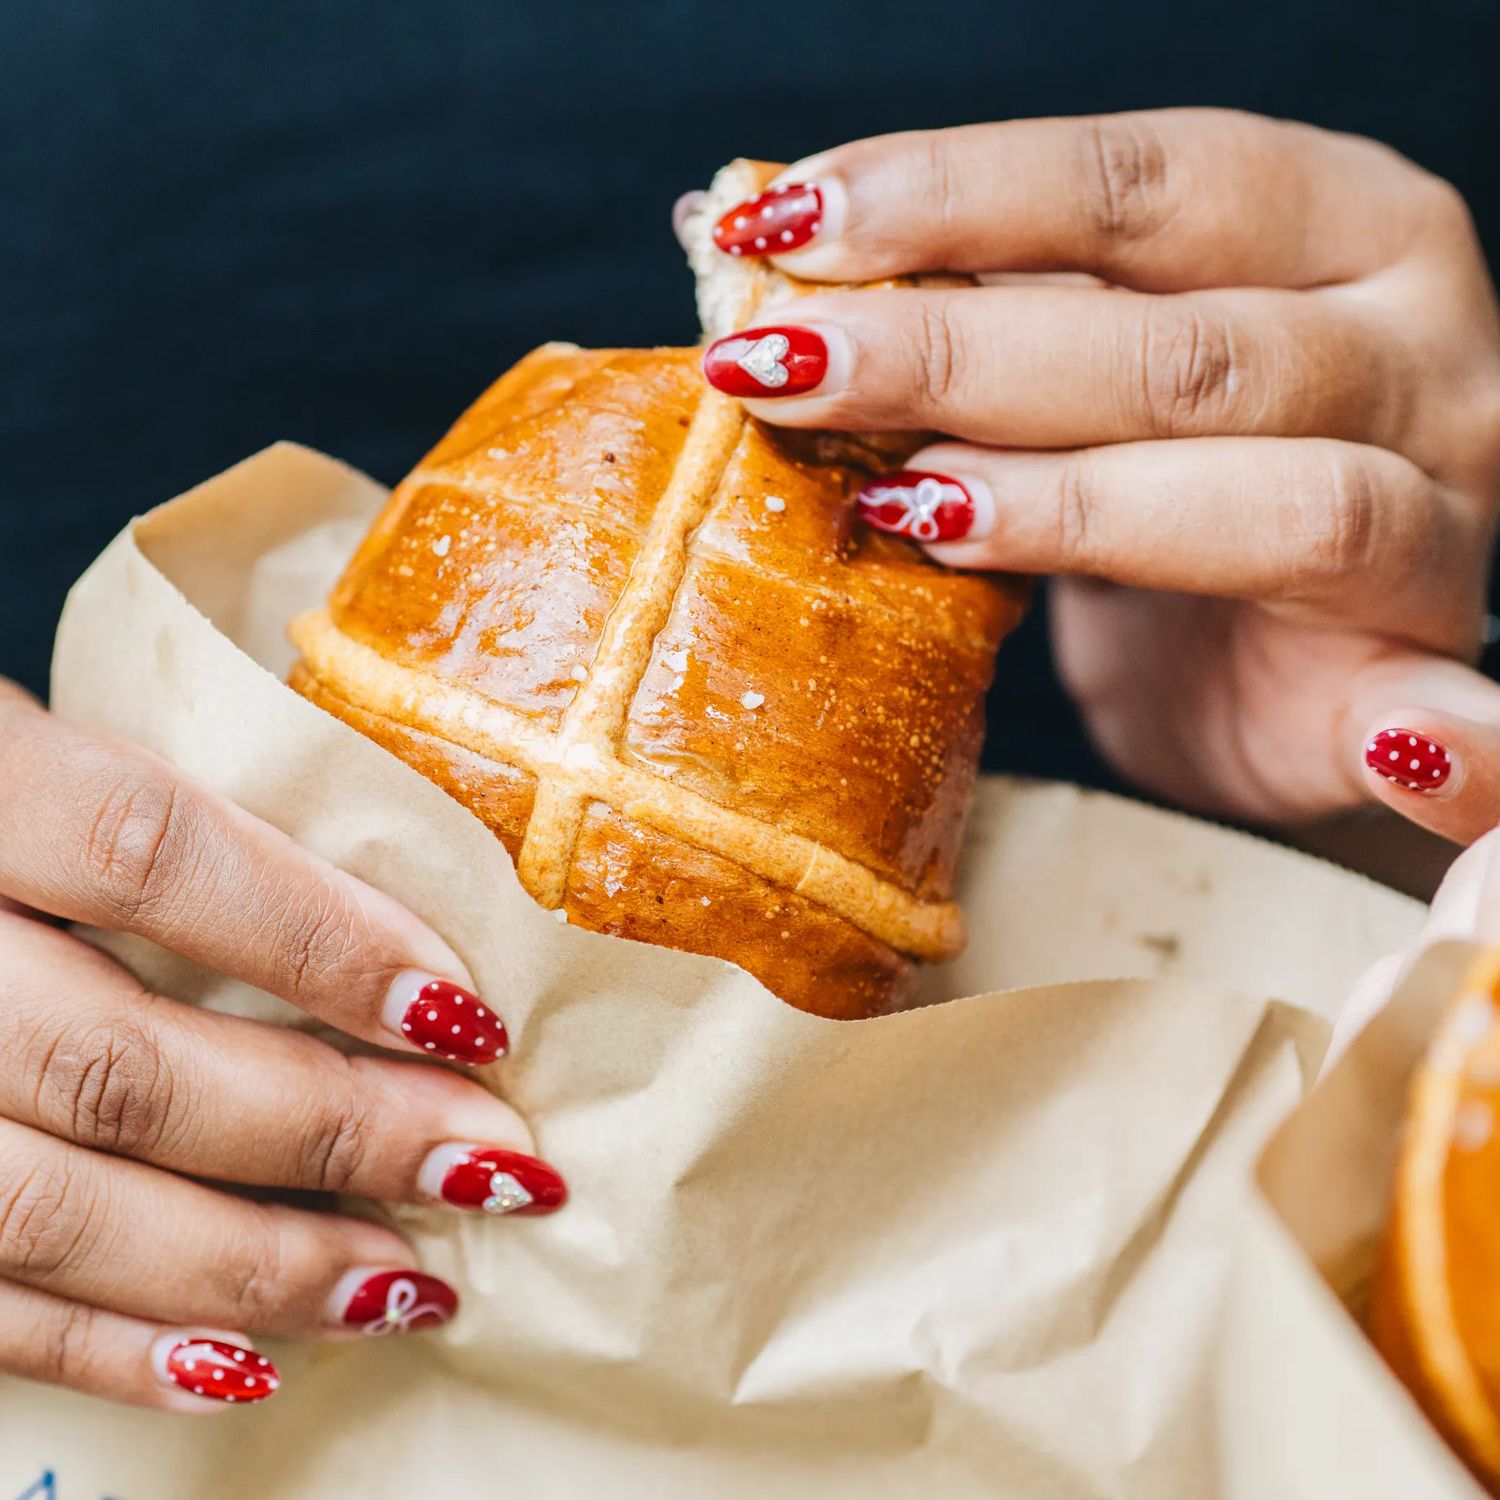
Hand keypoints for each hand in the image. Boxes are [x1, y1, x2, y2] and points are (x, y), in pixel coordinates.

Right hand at [0, 681, 563, 1410]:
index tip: (464, 1015)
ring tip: (404, 1286)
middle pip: (122, 1065)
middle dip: (330, 1130)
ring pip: (51, 1212)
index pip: (152, 855)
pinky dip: (111, 1350)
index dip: (321, 940)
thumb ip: (178, 828)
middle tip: (484, 1162)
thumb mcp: (41, 757)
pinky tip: (248, 1365)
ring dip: (252, 1267)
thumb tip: (397, 955)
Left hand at [697, 110, 1499, 842]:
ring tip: (909, 516)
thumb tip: (748, 255)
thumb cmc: (1162, 474)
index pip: (1134, 186)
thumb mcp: (1075, 368)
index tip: (783, 224)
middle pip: (1183, 343)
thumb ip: (985, 314)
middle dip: (955, 351)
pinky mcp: (1431, 664)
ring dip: (1078, 510)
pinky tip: (1396, 749)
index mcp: (1329, 223)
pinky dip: (1454, 742)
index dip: (954, 196)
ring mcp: (1445, 501)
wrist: (1275, 633)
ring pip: (1280, 494)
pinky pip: (1467, 712)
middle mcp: (1413, 338)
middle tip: (780, 368)